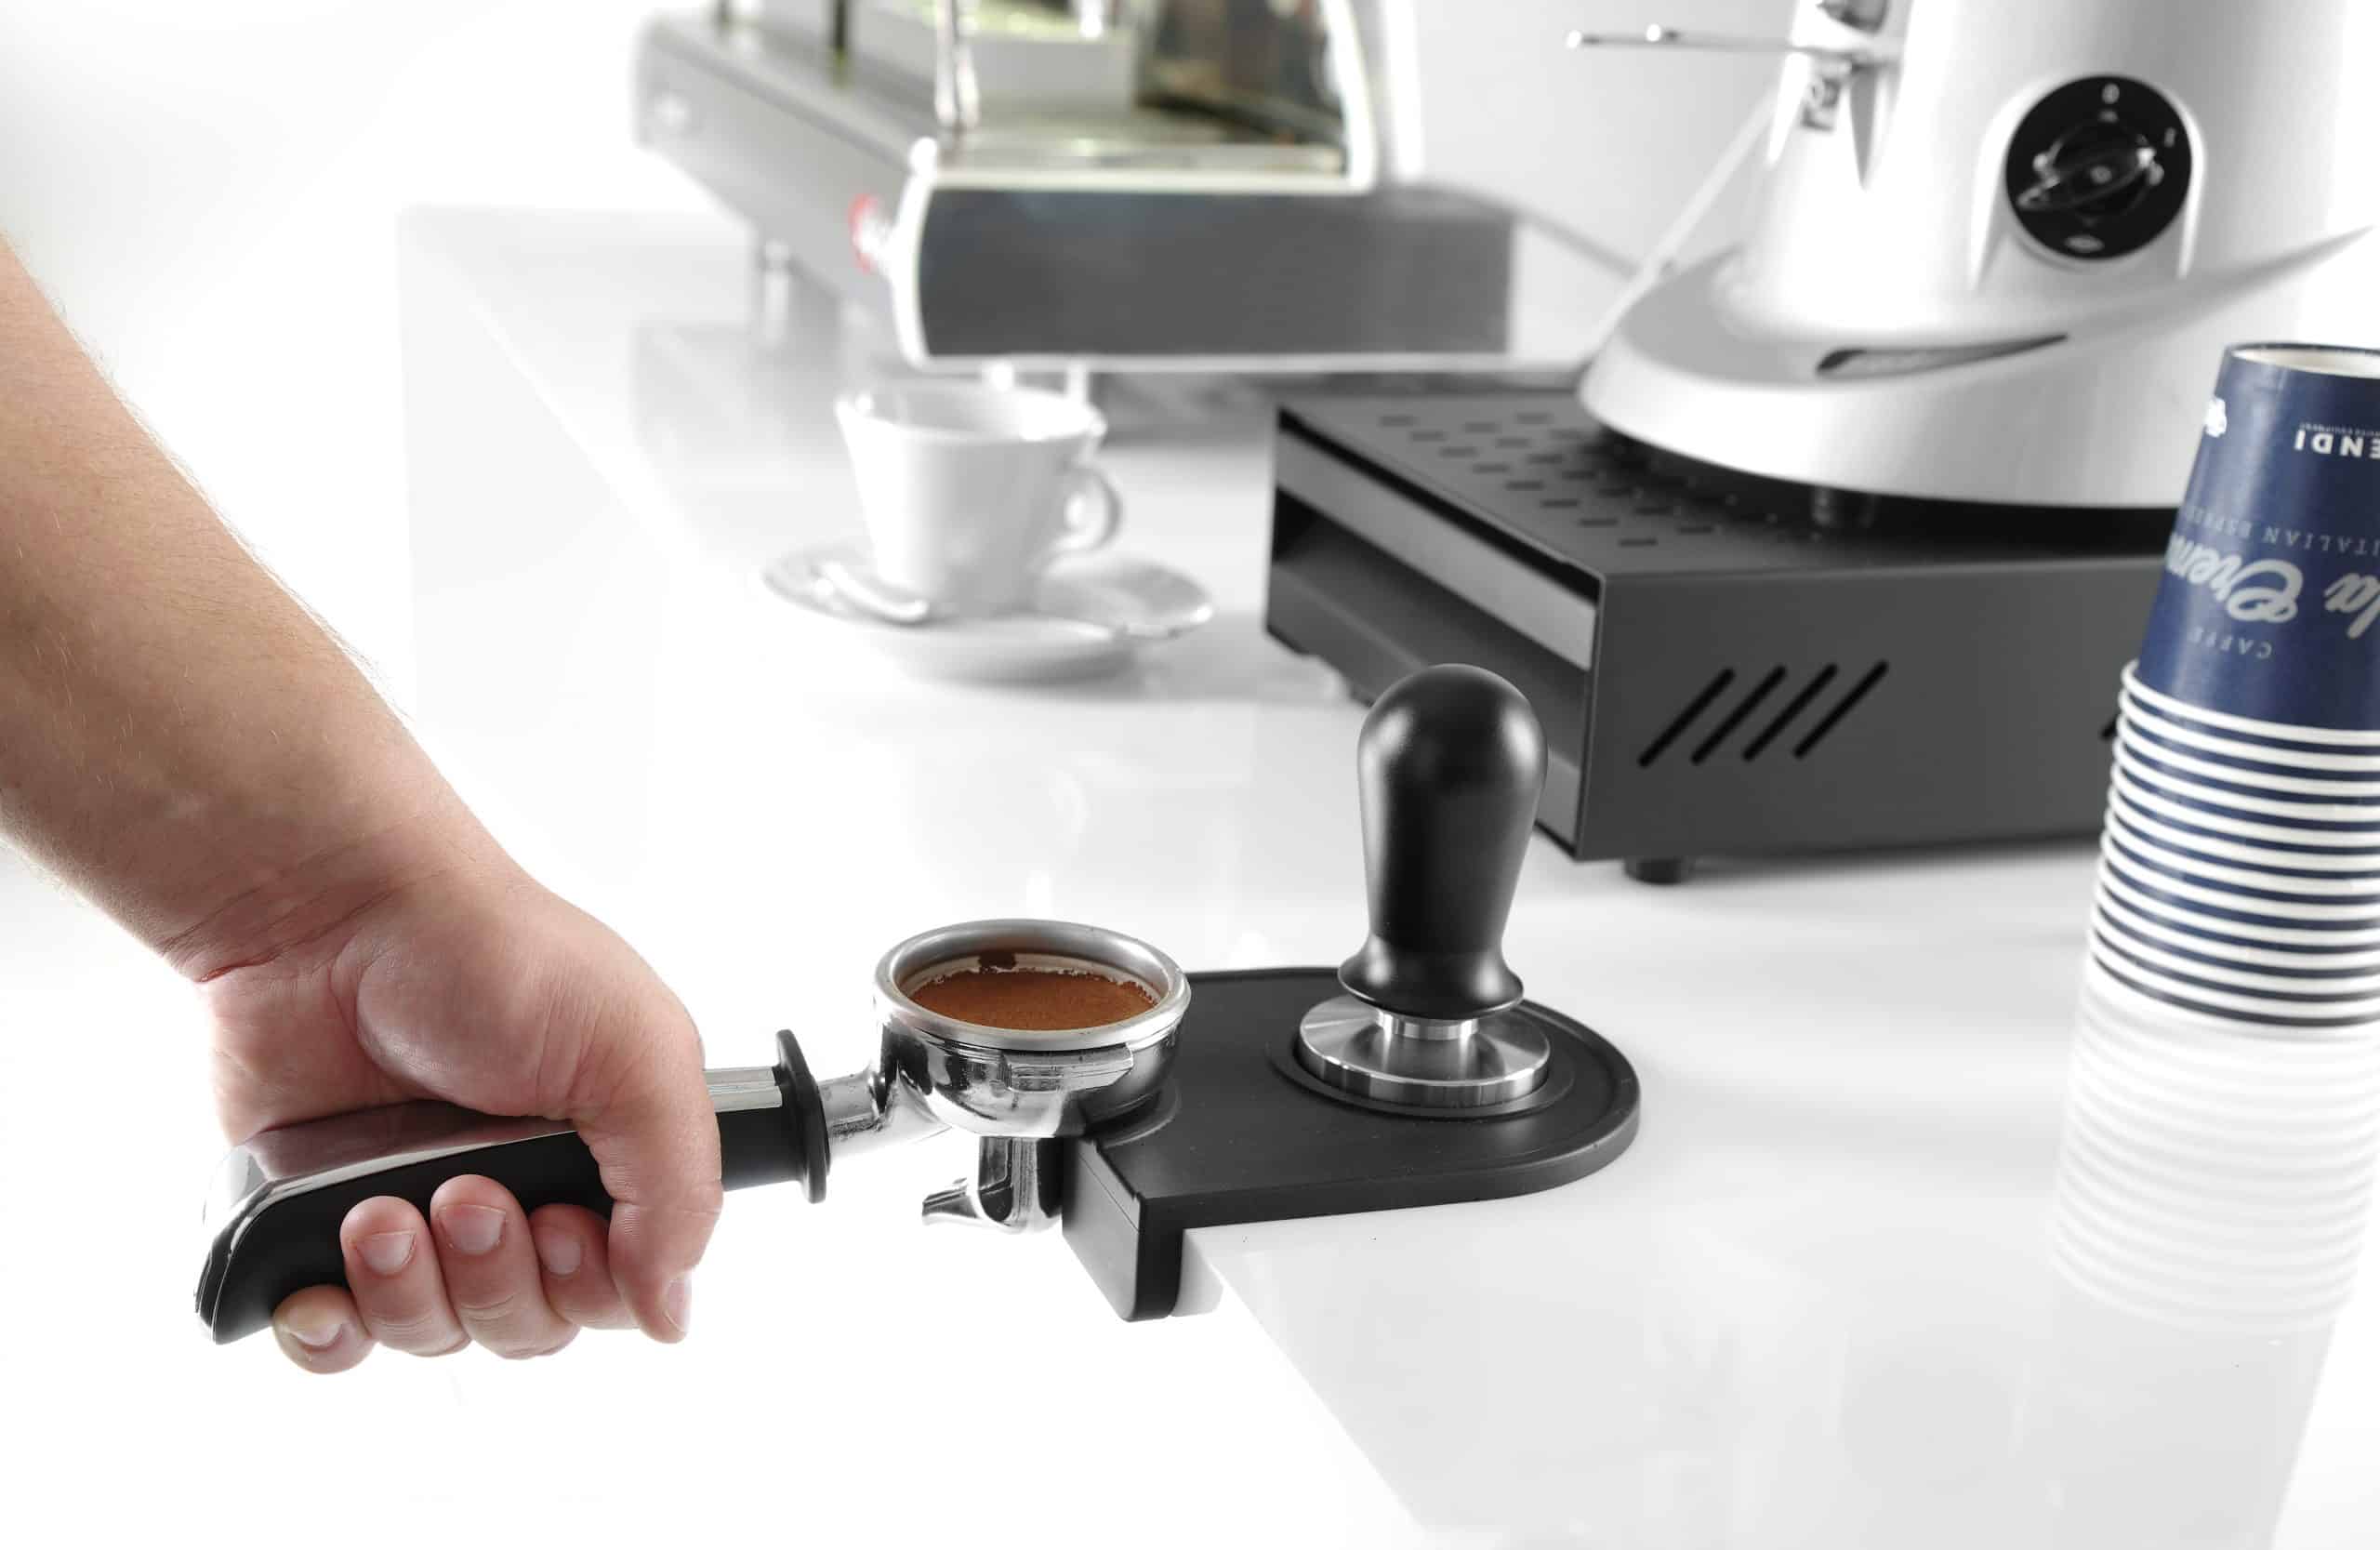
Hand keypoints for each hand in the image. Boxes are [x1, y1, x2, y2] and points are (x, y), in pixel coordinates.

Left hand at [202, 860, 720, 1372]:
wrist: (329, 919)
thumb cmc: (491, 955)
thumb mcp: (635, 1051)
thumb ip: (680, 1186)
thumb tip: (672, 1311)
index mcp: (601, 1158)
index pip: (614, 1293)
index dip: (586, 1285)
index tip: (557, 1222)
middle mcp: (515, 1195)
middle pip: (525, 1326)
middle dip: (492, 1277)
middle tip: (462, 1193)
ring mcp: (416, 1217)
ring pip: (433, 1335)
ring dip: (406, 1289)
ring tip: (377, 1207)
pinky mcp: (319, 1228)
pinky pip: (332, 1341)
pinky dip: (327, 1331)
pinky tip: (322, 1283)